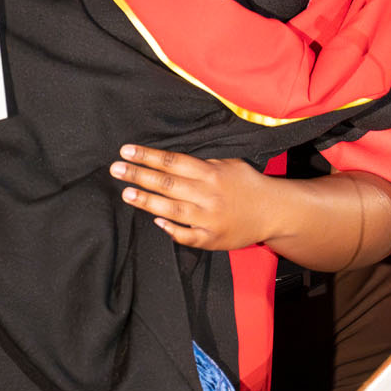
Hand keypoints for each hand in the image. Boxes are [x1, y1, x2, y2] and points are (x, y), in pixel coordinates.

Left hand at [109, 144, 276, 250]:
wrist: (275, 212)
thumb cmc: (248, 184)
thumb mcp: (228, 164)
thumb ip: (200, 164)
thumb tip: (169, 163)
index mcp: (210, 174)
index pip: (172, 162)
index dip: (147, 156)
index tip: (126, 151)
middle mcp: (207, 196)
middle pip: (166, 184)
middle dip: (138, 175)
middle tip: (115, 169)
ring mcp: (208, 220)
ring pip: (171, 210)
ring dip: (146, 201)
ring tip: (126, 193)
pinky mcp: (211, 240)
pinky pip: (186, 236)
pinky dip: (170, 228)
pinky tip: (155, 220)